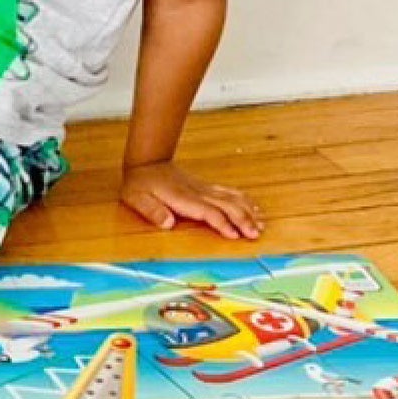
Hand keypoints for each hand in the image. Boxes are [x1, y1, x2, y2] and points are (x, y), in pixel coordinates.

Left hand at [120, 161, 263, 241]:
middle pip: (227, 206)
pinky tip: (253, 209)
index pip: (209, 212)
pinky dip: (244, 201)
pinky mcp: (206, 187)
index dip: (223, 224)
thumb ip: (152, 211)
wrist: (147, 162)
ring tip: (260, 225)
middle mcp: (198, 193)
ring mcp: (204, 188)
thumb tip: (168, 223)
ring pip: (232, 198)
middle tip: (255, 234)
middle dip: (243, 220)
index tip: (235, 235)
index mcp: (183, 199)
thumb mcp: (137, 199)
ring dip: (247, 211)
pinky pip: (230, 193)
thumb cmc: (140, 184)